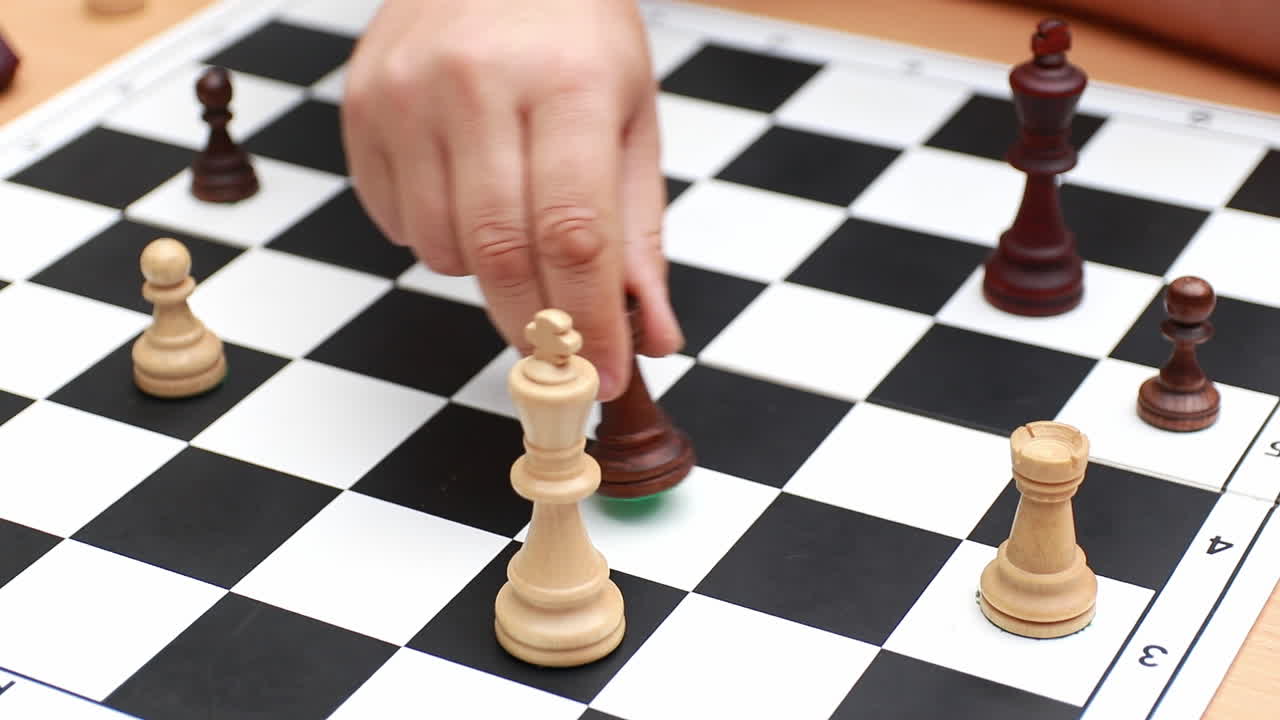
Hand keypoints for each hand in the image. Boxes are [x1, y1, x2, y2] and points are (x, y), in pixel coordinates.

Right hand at [341, 0, 683, 400]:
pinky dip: (436, 235)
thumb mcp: (629, 118)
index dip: (591, 321)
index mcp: (567, 81)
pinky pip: (394, 222)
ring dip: (486, 272)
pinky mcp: (361, 105)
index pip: (574, 233)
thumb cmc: (574, 35)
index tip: (606, 376)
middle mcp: (476, 82)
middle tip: (558, 358)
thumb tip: (650, 335)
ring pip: (441, 248)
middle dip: (534, 327)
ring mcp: (406, 93)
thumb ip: (638, 232)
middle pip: (500, 253)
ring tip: (512, 223)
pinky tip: (463, 190)